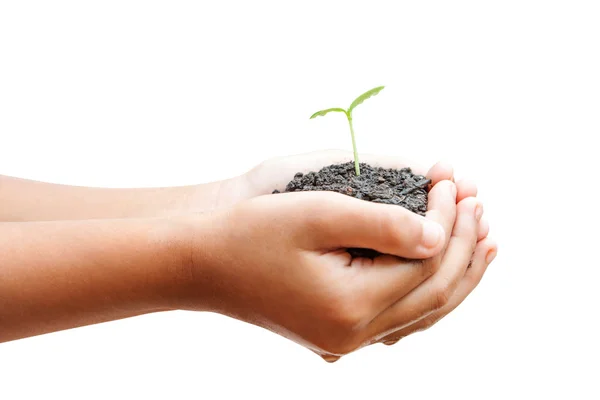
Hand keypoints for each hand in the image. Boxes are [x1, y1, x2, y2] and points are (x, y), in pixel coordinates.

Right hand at [243, 149, 495, 347]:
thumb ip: (385, 224)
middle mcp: (353, 335)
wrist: (201, 263)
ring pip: (423, 310)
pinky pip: (400, 317)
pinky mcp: (335, 332)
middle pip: (435, 293)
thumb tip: (439, 236)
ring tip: (483, 240)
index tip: (452, 181)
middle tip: (479, 204)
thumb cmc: (250, 232)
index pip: (426, 264)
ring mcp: (345, 339)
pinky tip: (439, 269)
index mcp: (350, 308)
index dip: (449, 221)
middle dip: (464, 245)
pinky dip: (428, 290)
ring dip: (457, 272)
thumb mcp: (318, 214)